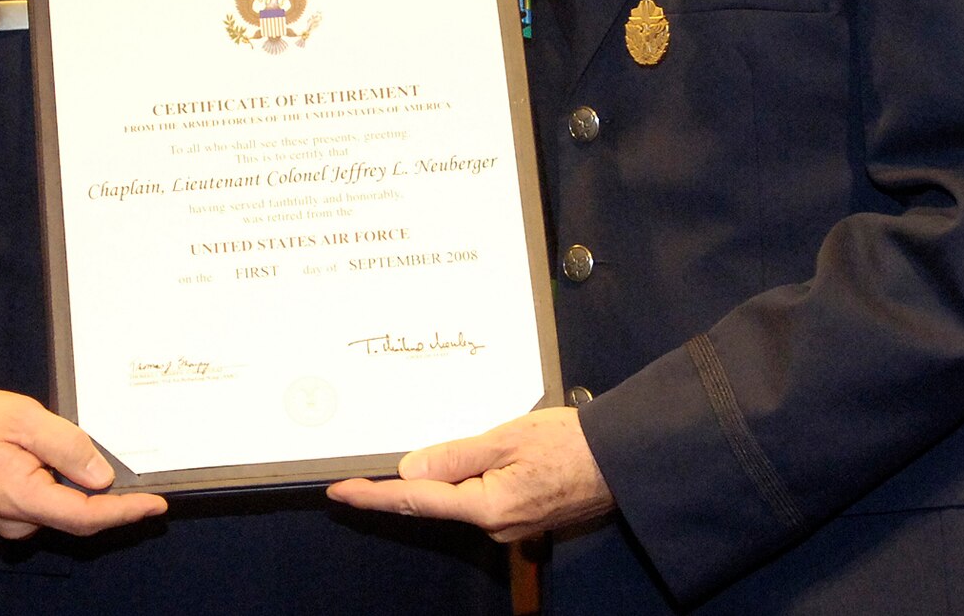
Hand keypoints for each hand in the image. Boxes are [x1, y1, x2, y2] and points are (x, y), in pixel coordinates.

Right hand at [0, 385, 166, 539]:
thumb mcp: (26, 418)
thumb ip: (67, 446)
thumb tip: (102, 478)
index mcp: (19, 497)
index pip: (83, 516)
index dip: (124, 513)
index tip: (155, 505)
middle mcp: (15, 520)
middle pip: (78, 520)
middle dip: (115, 507)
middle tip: (147, 489)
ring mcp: (10, 521)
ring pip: (65, 515)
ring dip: (92, 500)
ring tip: (116, 476)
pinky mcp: (9, 514)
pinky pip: (50, 508)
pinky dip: (72, 495)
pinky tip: (83, 477)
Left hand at [326, 406, 613, 541]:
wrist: (623, 459)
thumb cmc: (572, 443)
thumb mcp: (508, 438)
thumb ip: (456, 456)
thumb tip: (409, 469)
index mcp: (488, 506)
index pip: (417, 501)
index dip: (374, 496)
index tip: (340, 492)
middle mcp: (495, 525)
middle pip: (435, 504)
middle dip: (400, 487)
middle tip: (359, 474)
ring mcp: (510, 526)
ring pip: (459, 501)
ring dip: (438, 482)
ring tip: (412, 460)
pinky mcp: (522, 518)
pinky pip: (481, 500)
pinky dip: (464, 484)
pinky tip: (460, 466)